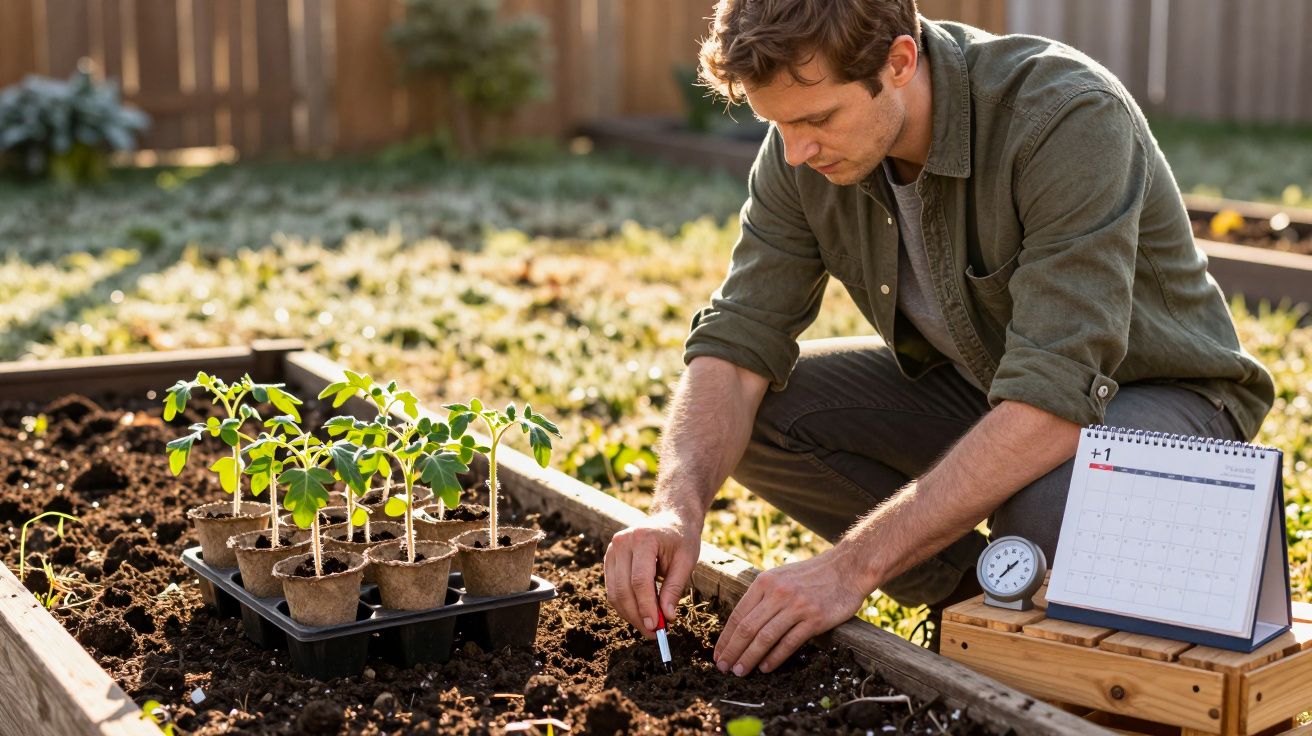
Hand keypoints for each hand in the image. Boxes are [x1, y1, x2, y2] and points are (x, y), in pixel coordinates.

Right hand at [604, 509, 701, 637]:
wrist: (670, 520)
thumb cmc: (681, 540)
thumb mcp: (686, 561)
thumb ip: (674, 588)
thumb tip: (667, 617)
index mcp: (643, 538)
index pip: (640, 580)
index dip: (646, 606)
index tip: (657, 627)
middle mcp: (621, 542)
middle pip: (623, 589)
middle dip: (637, 615)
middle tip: (654, 633)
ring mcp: (612, 549)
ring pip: (614, 592)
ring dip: (630, 614)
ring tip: (649, 626)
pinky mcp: (609, 559)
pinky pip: (612, 589)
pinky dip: (625, 605)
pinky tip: (640, 614)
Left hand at [714, 548, 869, 675]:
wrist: (846, 568)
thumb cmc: (811, 576)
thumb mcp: (781, 577)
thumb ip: (762, 596)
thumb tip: (741, 625)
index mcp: (765, 582)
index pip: (738, 615)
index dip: (726, 638)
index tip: (718, 654)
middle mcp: (778, 593)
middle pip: (747, 628)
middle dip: (732, 651)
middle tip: (724, 667)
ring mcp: (796, 606)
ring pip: (765, 637)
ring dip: (749, 657)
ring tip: (741, 671)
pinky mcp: (814, 619)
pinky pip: (789, 642)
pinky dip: (774, 658)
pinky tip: (765, 667)